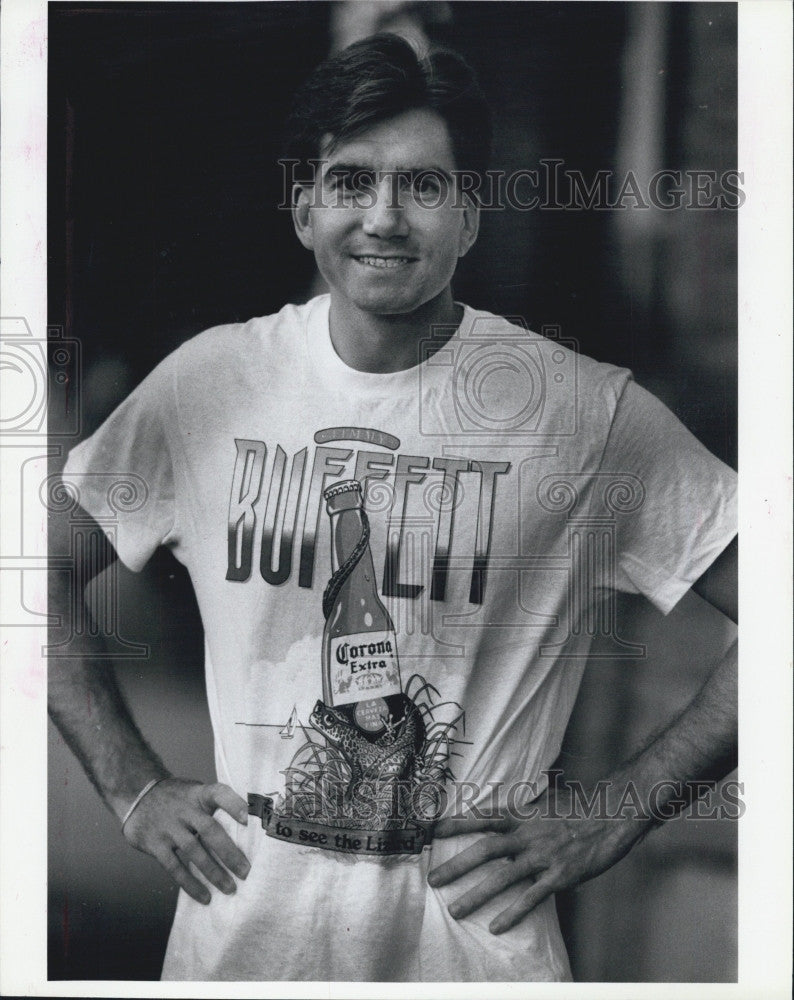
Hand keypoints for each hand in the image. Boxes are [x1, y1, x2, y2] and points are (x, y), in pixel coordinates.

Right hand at [122, 778, 250, 904]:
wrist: (136, 795)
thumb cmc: (177, 798)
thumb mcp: (195, 792)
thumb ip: (215, 807)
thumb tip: (248, 830)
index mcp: (199, 793)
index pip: (219, 794)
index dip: (234, 805)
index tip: (249, 819)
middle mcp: (185, 809)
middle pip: (209, 829)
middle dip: (229, 852)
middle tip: (246, 872)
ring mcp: (168, 827)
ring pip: (193, 851)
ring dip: (213, 872)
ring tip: (230, 888)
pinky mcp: (155, 844)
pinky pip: (174, 867)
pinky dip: (190, 883)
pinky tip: (205, 897)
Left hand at [427, 789, 644, 934]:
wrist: (612, 814)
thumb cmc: (580, 807)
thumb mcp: (546, 801)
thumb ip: (524, 810)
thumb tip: (506, 814)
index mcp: (523, 813)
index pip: (483, 816)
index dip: (457, 823)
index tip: (432, 830)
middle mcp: (528, 834)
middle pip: (484, 850)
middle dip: (456, 866)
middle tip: (433, 880)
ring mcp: (543, 856)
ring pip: (502, 878)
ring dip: (476, 895)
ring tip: (455, 910)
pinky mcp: (559, 877)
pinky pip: (531, 898)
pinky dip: (512, 913)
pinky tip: (496, 926)